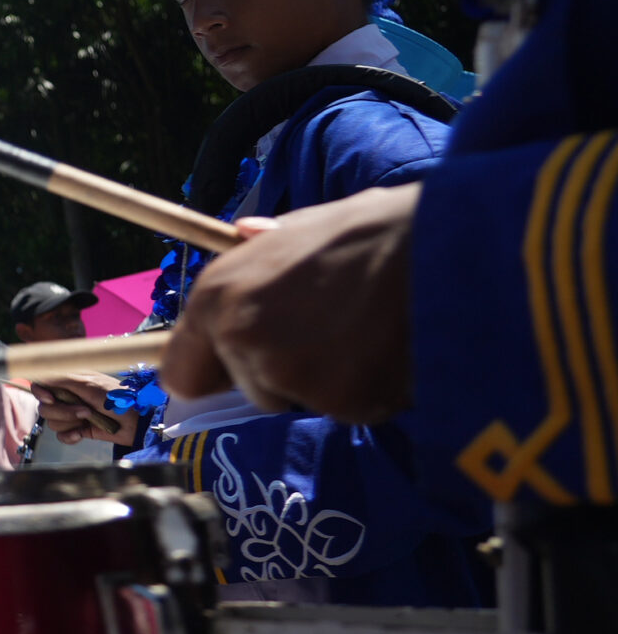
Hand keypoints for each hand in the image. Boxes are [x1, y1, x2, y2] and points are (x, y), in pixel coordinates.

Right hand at [30, 372, 138, 445]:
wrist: (137, 422)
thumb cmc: (118, 399)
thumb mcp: (89, 385)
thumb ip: (63, 379)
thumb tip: (40, 375)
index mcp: (69, 381)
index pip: (41, 384)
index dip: (40, 392)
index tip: (50, 398)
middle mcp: (68, 396)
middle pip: (44, 407)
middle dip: (62, 412)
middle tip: (84, 412)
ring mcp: (72, 413)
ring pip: (52, 422)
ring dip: (70, 423)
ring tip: (89, 420)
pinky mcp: (77, 429)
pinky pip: (61, 435)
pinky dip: (70, 436)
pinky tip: (82, 434)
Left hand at [159, 185, 417, 422]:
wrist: (454, 246)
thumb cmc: (379, 229)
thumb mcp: (306, 225)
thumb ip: (265, 247)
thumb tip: (247, 235)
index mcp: (218, 294)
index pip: (180, 374)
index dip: (213, 373)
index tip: (240, 365)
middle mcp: (241, 338)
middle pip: (249, 389)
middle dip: (283, 373)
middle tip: (331, 332)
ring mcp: (290, 375)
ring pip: (301, 399)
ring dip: (329, 381)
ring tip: (368, 332)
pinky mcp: (343, 402)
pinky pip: (351, 408)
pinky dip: (370, 390)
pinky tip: (394, 349)